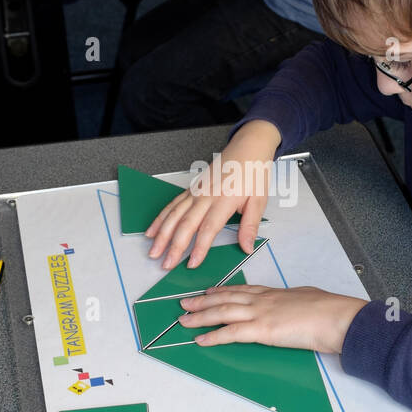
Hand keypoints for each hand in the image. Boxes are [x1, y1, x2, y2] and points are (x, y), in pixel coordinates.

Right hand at [146, 122, 281, 270]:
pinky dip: (160, 218)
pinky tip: (152, 230)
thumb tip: (247, 248)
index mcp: (224, 200)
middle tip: (165, 264)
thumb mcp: (259, 200)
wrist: (247, 147)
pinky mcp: (191, 189)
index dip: (199, 248)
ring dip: (161, 234)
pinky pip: (172, 205)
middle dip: (173, 246)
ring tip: (153, 251)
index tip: (192, 263)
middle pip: (186, 224)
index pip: (208, 228)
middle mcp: (206, 196)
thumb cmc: (253, 172)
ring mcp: (196, 192)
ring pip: (174, 215)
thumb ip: (250, 226)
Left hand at [178, 285, 366, 353]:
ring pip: (222, 312)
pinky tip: (200, 339)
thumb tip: (297, 303)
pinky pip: (231, 333)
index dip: (222, 290)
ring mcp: (261, 313)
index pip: (242, 290)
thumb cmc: (329, 310)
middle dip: (203, 301)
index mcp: (275, 293)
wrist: (335, 318)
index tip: (209, 291)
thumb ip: (296, 301)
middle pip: (226, 298)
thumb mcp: (309, 298)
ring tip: (184, 320)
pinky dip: (213, 336)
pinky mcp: (262, 330)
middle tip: (185, 303)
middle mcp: (263, 300)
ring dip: (200, 316)